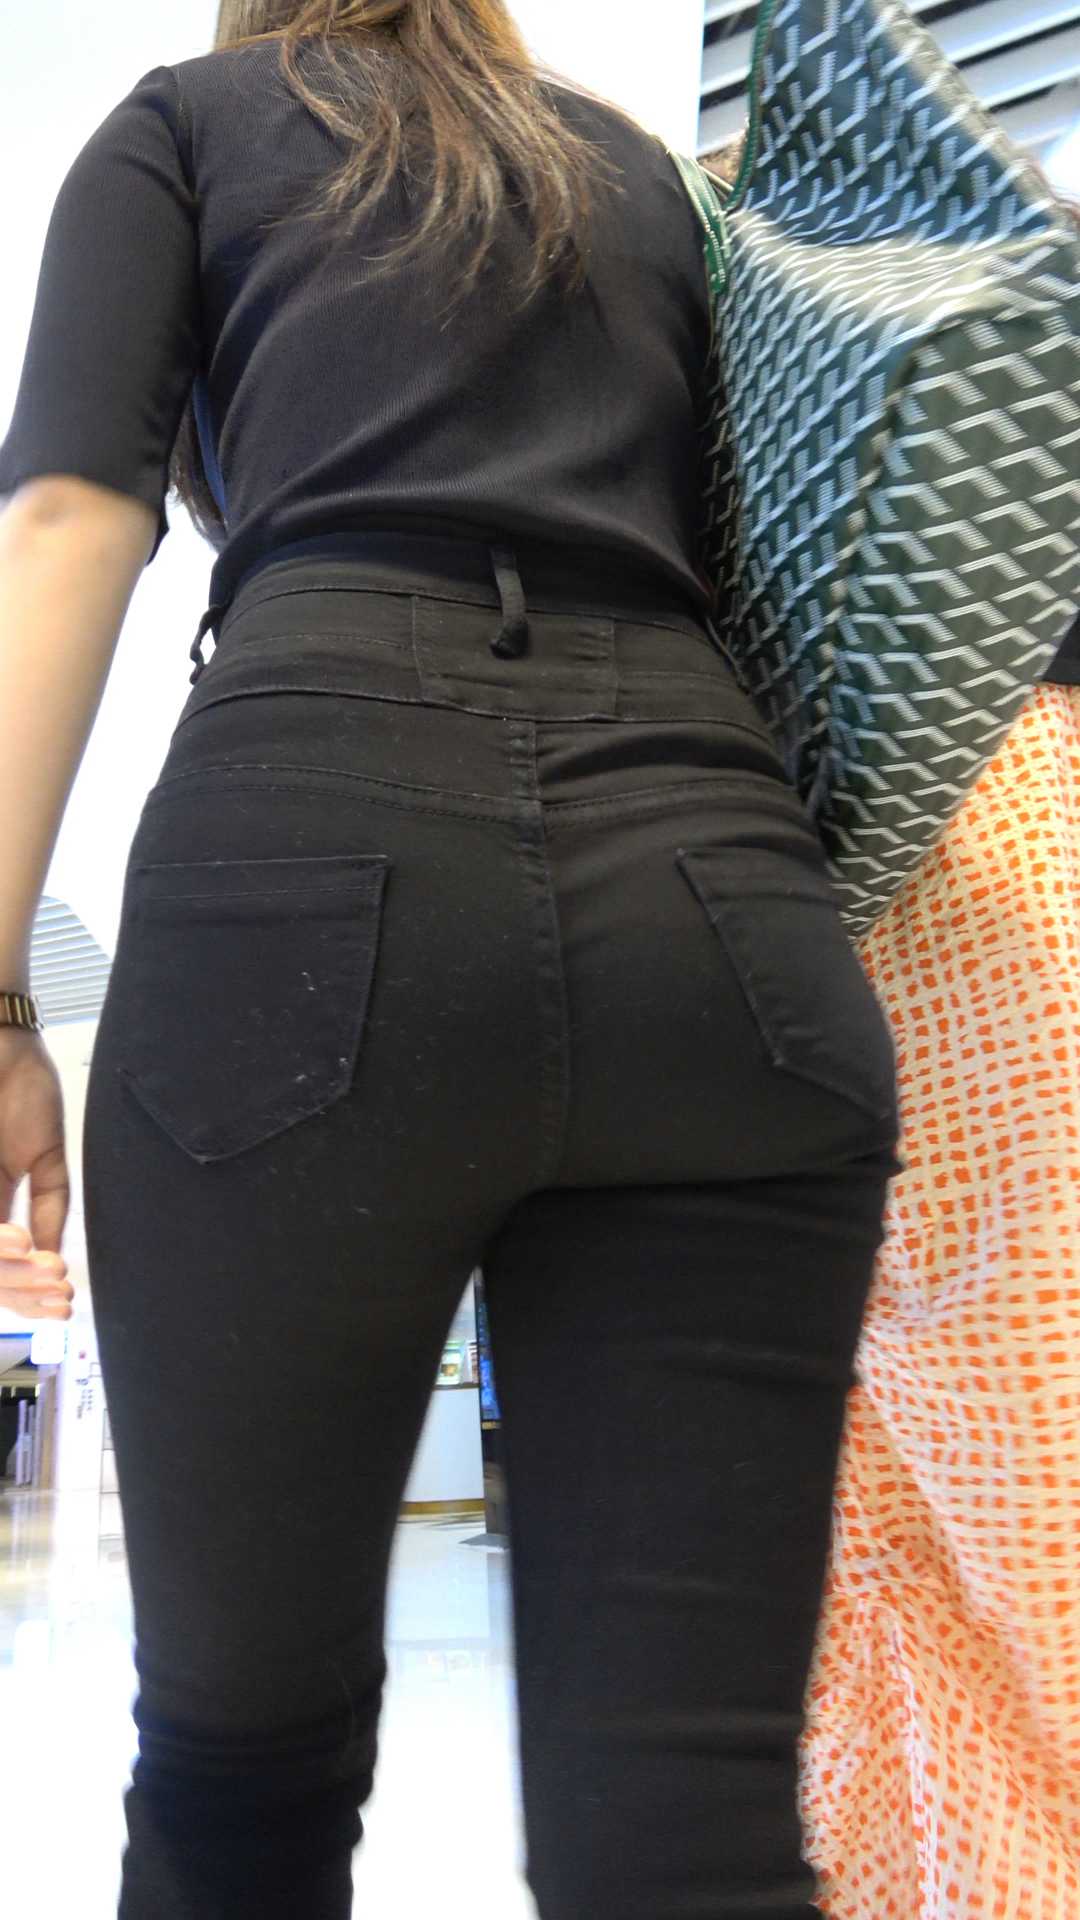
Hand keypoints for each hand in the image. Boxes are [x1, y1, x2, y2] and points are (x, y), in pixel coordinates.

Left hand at [0, 1029, 73, 1320]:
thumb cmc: (23, 1086)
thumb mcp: (45, 1156)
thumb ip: (51, 1205)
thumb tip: (52, 1256)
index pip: (7, 1258)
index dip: (32, 1286)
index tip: (65, 1301)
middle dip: (25, 1288)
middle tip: (60, 1296)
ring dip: (12, 1270)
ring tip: (48, 1274)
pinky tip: (21, 1242)